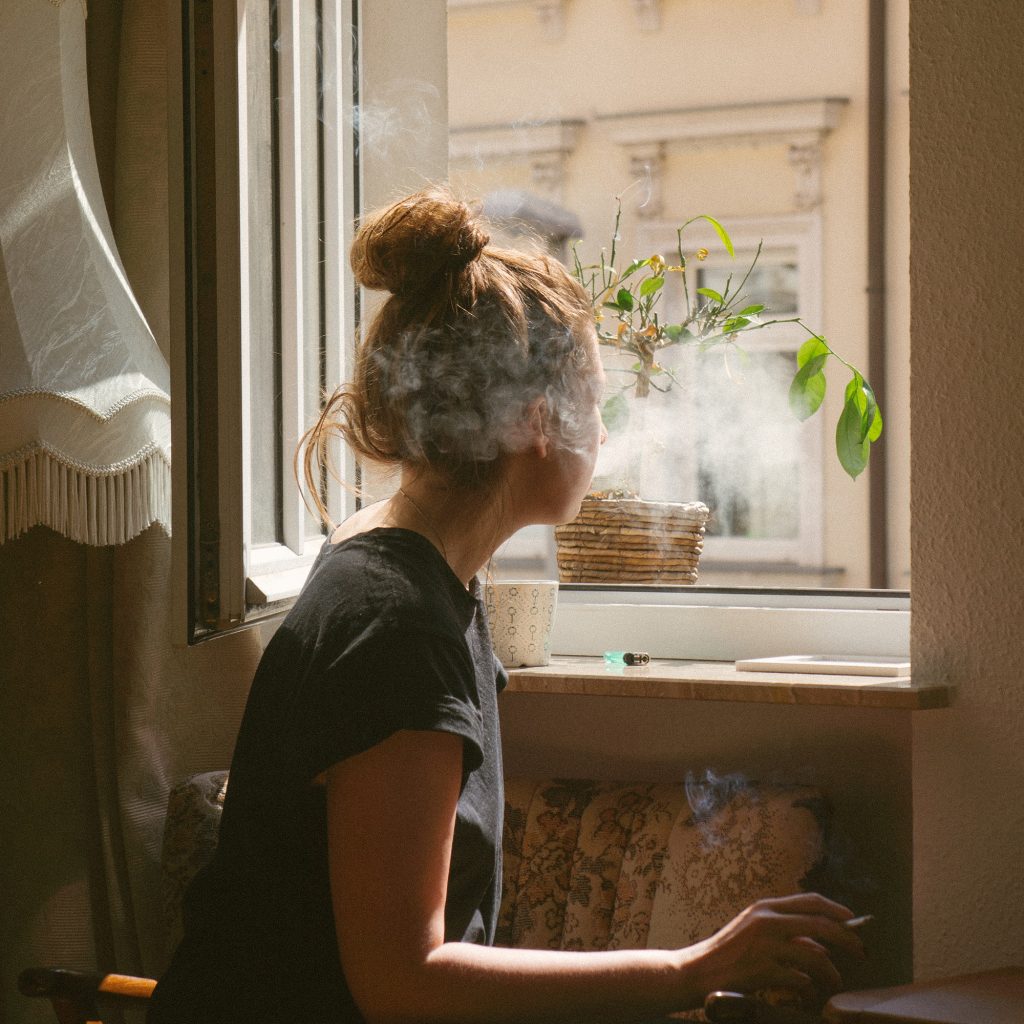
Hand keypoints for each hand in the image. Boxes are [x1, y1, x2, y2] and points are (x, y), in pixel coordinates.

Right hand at [688, 893, 865, 1004]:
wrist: (699, 971)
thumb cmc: (728, 951)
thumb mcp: (753, 929)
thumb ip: (783, 928)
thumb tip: (821, 943)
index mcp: (765, 907)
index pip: (810, 900)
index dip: (836, 909)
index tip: (853, 920)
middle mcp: (766, 921)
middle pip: (820, 924)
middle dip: (847, 939)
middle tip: (861, 953)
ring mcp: (765, 945)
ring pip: (815, 955)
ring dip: (831, 972)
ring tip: (835, 981)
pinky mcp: (763, 970)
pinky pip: (800, 979)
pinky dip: (808, 987)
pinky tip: (807, 991)